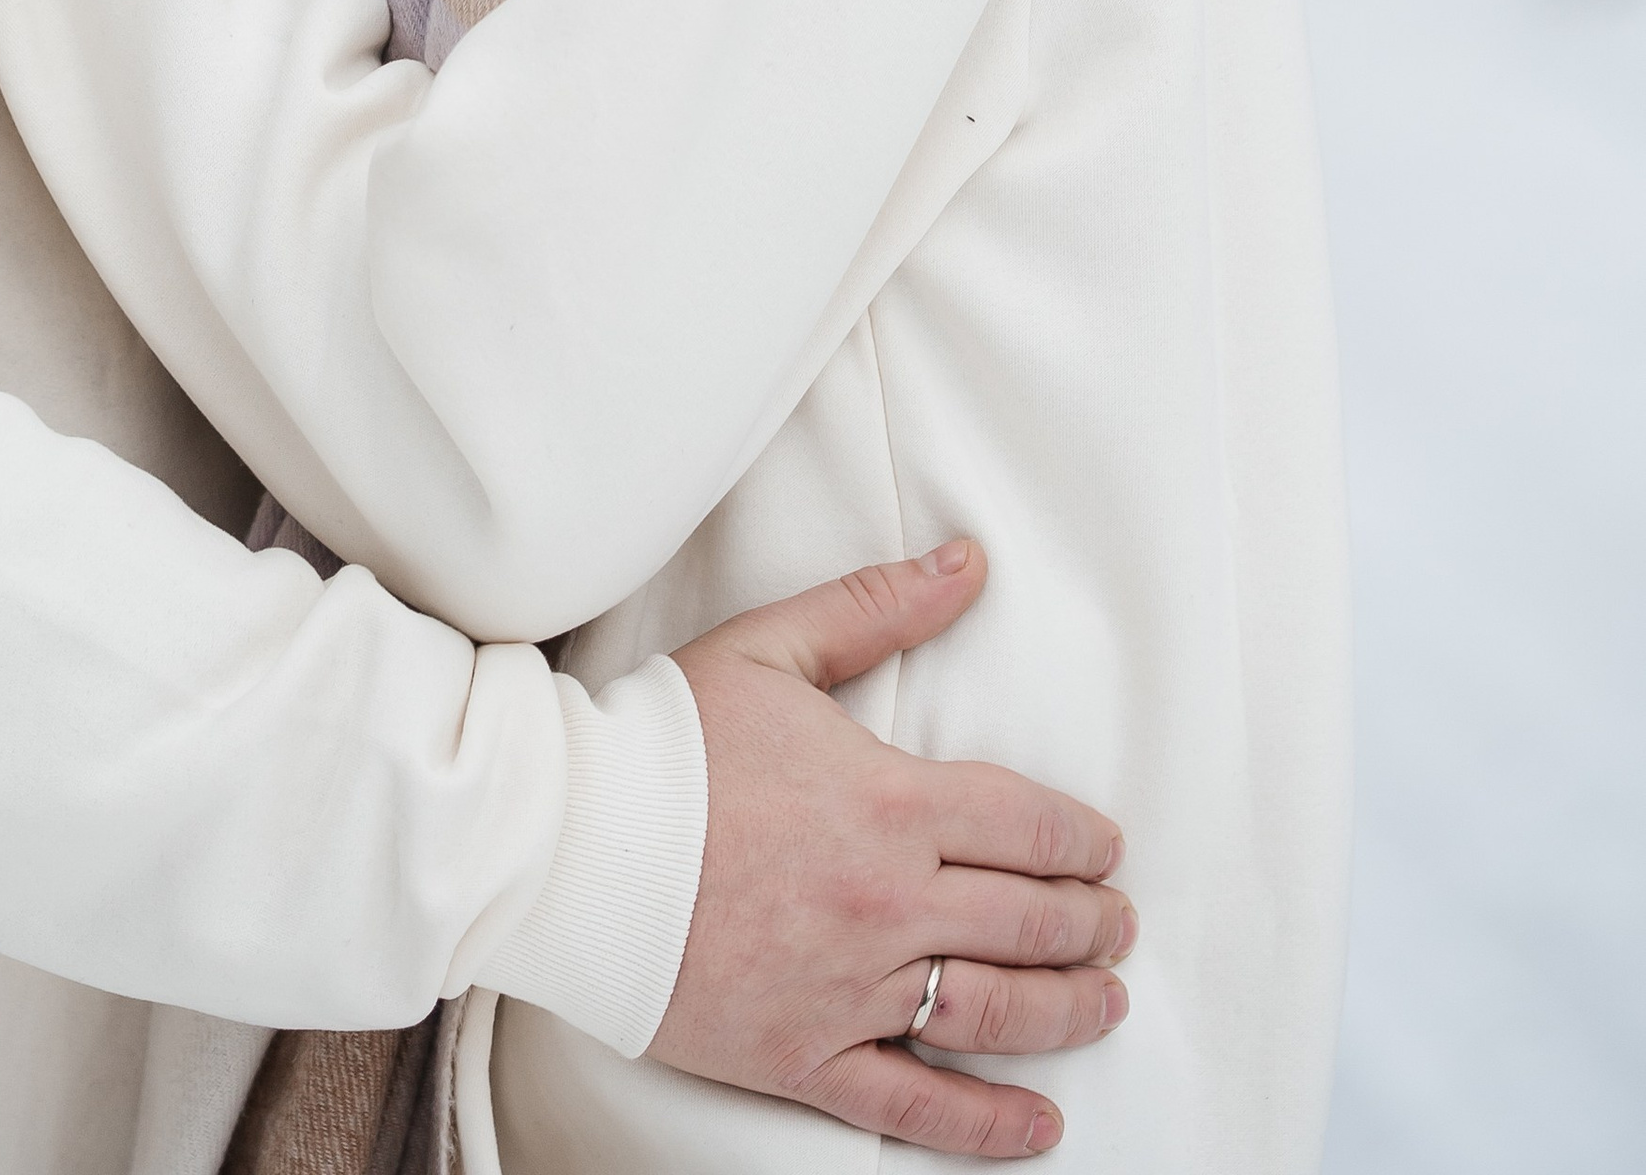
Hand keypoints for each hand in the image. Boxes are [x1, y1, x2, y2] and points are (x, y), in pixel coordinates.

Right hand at [651, 540, 1130, 1154]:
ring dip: (1067, 1008)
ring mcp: (851, 987)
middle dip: (1090, 921)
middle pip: (1028, 920)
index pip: (1026, 825)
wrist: (568, 842)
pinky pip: (916, 1103)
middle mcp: (887, 902)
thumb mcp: (770, 648)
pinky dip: (988, 1124)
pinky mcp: (807, 1054)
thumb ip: (876, 607)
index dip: (1081, 839)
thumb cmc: (663, 741)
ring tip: (1104, 1000)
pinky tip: (1039, 1123)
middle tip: (1116, 922)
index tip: (1104, 847)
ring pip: (993, 1010)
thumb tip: (967, 566)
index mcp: (888, 802)